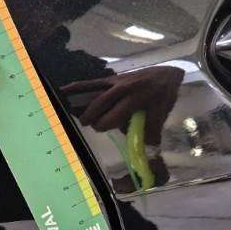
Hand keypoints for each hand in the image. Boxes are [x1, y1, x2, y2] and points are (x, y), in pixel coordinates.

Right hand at [61, 66, 183, 144]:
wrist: (166, 74)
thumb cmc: (163, 97)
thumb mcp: (161, 116)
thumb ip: (150, 134)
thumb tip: (144, 155)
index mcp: (136, 97)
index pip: (114, 114)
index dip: (104, 124)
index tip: (99, 129)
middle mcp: (123, 87)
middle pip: (100, 103)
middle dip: (91, 116)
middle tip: (85, 124)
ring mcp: (115, 81)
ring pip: (93, 91)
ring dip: (80, 101)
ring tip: (66, 108)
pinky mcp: (110, 79)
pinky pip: (92, 83)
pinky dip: (78, 87)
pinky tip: (64, 91)